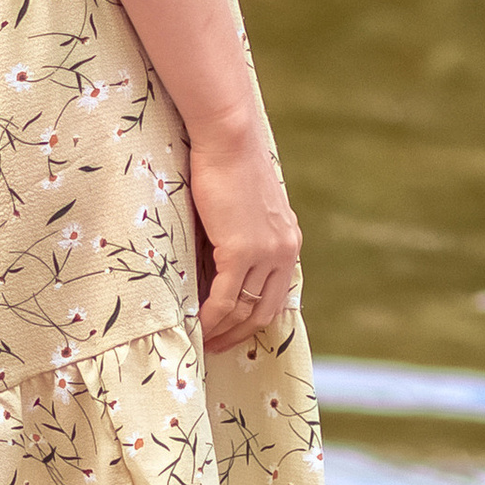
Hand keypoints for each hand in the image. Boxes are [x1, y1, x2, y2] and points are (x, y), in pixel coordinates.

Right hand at [186, 110, 301, 352]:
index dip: (254, 319)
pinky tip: (197, 325)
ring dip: (223, 330)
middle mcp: (285, 251)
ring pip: (245, 309)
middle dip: (239, 334)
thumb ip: (240, 236)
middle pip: (265, 310)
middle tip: (214, 346)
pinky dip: (211, 317)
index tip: (232, 332)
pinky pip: (226, 298)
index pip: (276, 294)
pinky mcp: (243, 251)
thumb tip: (215, 265)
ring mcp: (266, 253)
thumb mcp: (243, 207)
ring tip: (202, 341)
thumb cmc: (227, 163)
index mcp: (288, 241)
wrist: (228, 138)